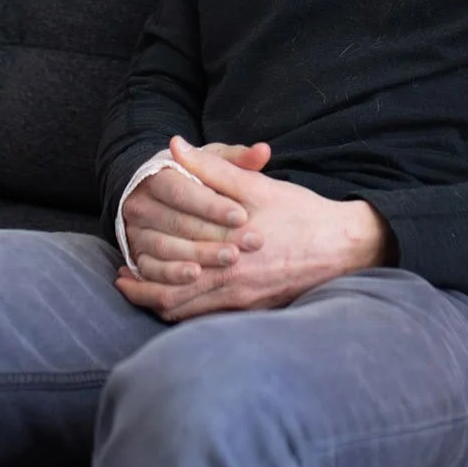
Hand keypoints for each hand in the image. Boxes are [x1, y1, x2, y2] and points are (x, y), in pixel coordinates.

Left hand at [117, 136, 390, 321]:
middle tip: (124, 285)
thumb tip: (175, 147)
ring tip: (146, 293)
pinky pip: (214, 319)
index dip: (141, 276)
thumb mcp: (257, 186)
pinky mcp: (259, 310)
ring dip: (166, 304)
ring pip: (193, 315)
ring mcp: (246, 301)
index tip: (121, 269)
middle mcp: (234, 284)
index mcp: (228, 254)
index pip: (171, 276)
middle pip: (175, 302)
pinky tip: (186, 298)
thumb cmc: (301, 214)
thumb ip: (212, 168)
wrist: (346, 246)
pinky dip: (193, 311)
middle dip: (145, 295)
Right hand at [121, 141, 270, 284]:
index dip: (212, 206)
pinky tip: (197, 277)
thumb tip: (263, 151)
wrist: (166, 201)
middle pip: (175, 222)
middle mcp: (141, 204)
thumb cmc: (198, 180)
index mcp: (157, 176)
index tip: (242, 216)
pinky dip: (172, 275)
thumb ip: (239, 159)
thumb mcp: (215, 163)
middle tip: (248, 242)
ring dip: (198, 255)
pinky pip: (151, 269)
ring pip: (164, 247)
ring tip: (230, 259)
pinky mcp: (138, 256)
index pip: (181, 192)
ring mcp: (136, 232)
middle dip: (214, 234)